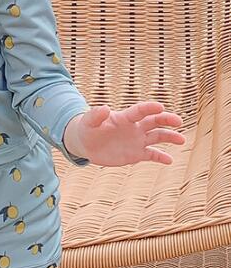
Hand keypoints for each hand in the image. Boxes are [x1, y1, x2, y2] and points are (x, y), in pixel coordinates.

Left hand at [66, 101, 185, 166]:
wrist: (86, 143)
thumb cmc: (87, 128)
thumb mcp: (88, 122)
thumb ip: (95, 115)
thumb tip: (105, 108)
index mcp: (124, 118)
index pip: (139, 111)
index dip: (149, 108)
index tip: (160, 106)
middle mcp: (134, 128)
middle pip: (153, 121)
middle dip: (166, 120)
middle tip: (178, 121)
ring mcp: (136, 140)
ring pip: (156, 137)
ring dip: (169, 137)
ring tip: (181, 140)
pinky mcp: (136, 154)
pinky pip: (151, 154)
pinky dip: (160, 157)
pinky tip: (170, 160)